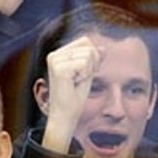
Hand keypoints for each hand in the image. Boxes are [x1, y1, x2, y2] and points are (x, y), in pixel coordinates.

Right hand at [41, 35, 101, 153]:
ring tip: (76, 82)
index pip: (85, 41)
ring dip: (88, 71)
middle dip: (92, 63)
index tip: (84, 74)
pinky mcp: (59, 68)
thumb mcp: (87, 74)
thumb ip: (93, 60)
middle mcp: (54, 55)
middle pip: (87, 44)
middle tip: (80, 79)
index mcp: (58, 55)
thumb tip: (103, 48)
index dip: (93, 56)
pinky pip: (85, 63)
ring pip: (87, 53)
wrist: (65, 116)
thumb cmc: (74, 98)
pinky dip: (85, 75)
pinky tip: (75, 84)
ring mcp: (55, 61)